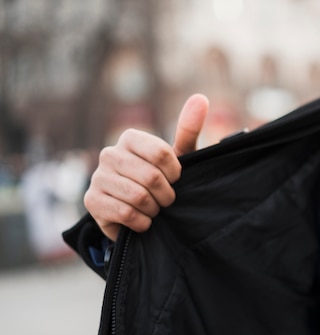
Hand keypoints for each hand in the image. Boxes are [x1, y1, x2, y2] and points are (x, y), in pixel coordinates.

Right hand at [84, 94, 209, 240]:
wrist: (140, 215)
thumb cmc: (162, 181)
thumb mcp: (178, 157)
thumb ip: (188, 129)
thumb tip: (201, 98)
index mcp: (130, 138)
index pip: (162, 153)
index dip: (175, 173)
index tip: (175, 180)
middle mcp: (110, 153)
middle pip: (152, 177)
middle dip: (166, 195)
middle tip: (166, 201)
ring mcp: (97, 177)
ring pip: (139, 197)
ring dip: (154, 210)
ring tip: (153, 210)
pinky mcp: (91, 201)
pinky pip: (126, 213)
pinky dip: (142, 222)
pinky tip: (141, 221)